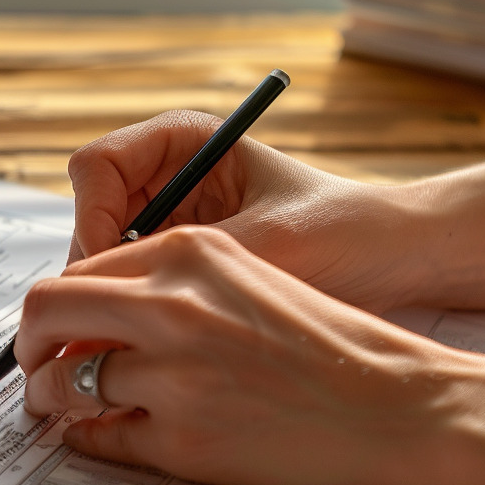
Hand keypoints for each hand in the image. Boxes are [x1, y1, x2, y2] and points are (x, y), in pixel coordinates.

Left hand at [17, 225, 475, 484]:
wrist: (411, 407)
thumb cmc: (337, 344)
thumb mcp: (251, 278)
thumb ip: (170, 286)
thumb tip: (90, 314)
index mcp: (190, 253)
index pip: (76, 271)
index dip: (55, 307)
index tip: (53, 332)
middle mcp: (172, 305)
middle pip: (44, 312)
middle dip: (27, 345)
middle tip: (35, 369)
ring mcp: (174, 376)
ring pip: (60, 384)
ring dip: (50, 399)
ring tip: (62, 409)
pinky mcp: (184, 442)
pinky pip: (97, 440)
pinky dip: (87, 440)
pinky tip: (102, 438)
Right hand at [67, 109, 419, 312]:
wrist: (395, 259)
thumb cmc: (344, 230)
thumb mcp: (265, 241)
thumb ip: (191, 262)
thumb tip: (122, 297)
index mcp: (182, 141)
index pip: (96, 168)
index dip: (91, 218)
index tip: (114, 269)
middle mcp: (167, 176)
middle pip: (89, 217)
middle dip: (94, 270)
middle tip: (107, 323)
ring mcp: (169, 220)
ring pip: (102, 259)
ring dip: (111, 297)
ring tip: (131, 339)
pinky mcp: (179, 262)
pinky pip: (131, 286)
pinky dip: (132, 315)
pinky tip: (149, 343)